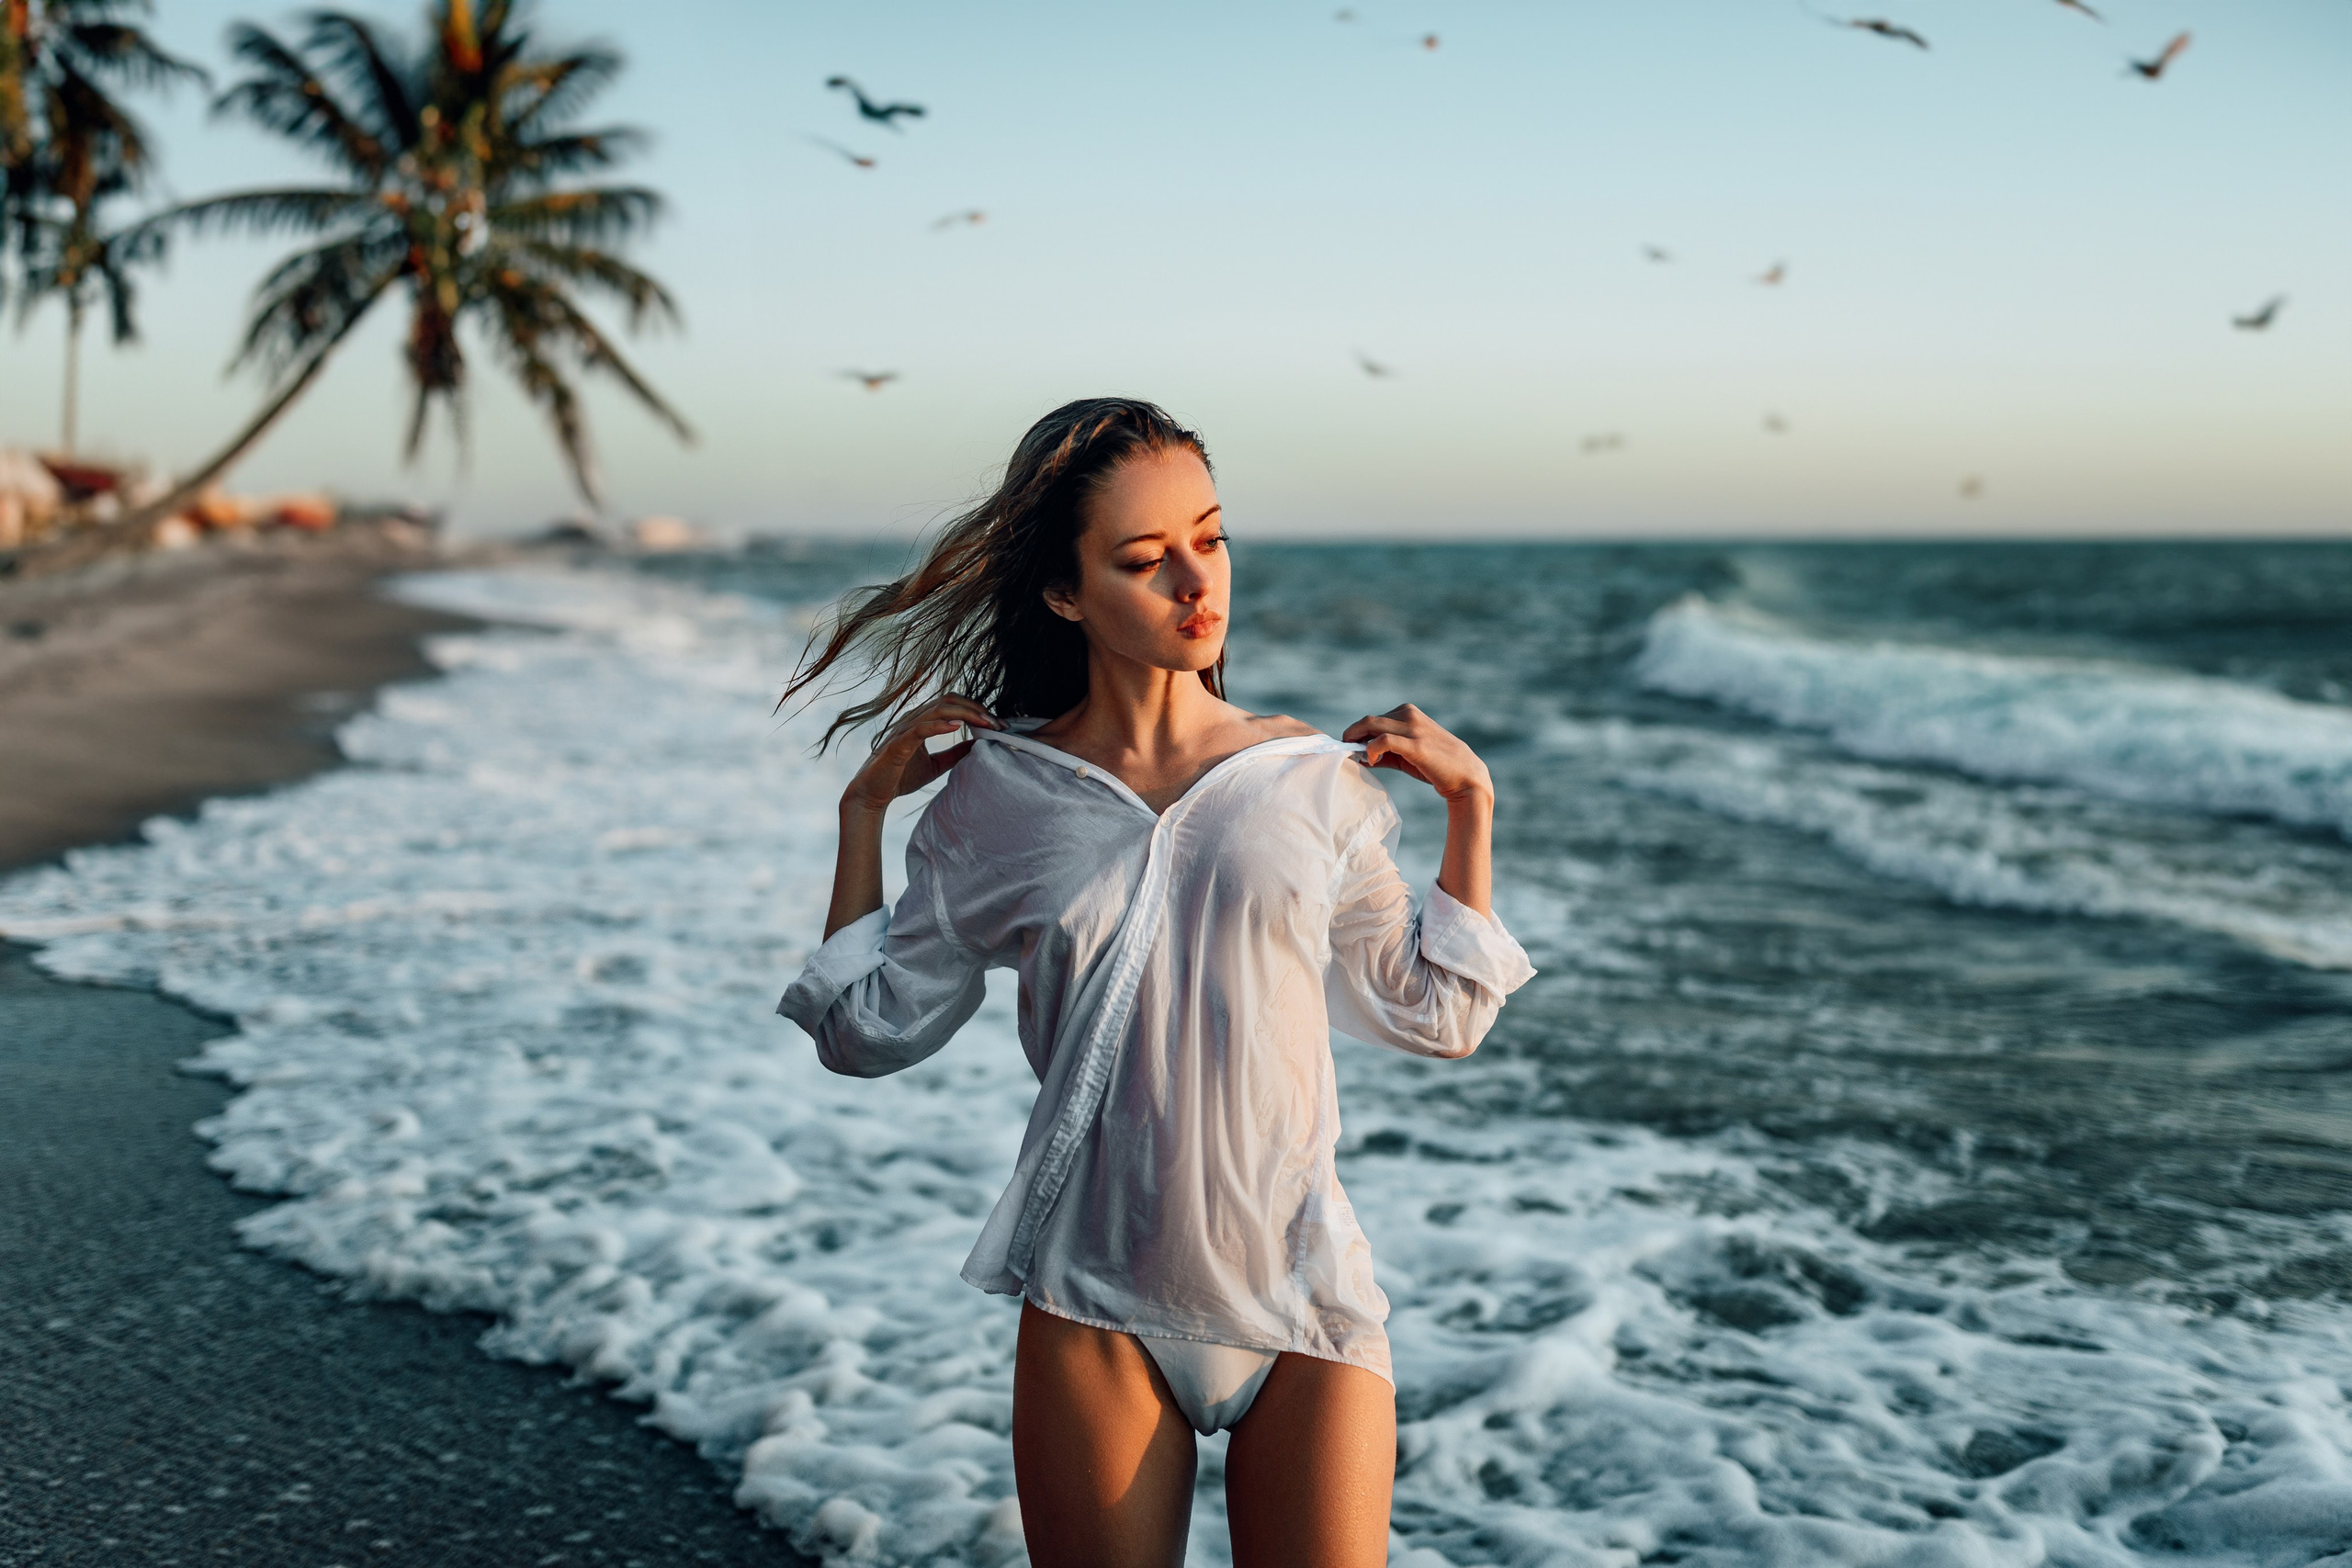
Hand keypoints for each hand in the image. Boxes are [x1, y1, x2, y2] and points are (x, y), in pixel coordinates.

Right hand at [842, 694, 998, 816]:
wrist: (872, 795)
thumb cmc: (900, 778)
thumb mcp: (936, 765)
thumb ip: (955, 753)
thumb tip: (978, 744)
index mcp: (921, 722)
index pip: (953, 704)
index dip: (977, 709)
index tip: (998, 724)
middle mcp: (913, 720)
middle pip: (949, 701)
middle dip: (977, 709)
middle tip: (998, 723)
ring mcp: (904, 730)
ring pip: (937, 710)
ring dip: (966, 714)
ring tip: (986, 723)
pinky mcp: (897, 744)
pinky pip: (920, 729)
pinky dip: (940, 725)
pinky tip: (958, 727)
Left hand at [1343, 703, 1492, 804]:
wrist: (1465, 776)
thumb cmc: (1435, 766)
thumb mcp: (1407, 754)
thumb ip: (1385, 752)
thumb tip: (1358, 756)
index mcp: (1408, 712)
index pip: (1372, 719)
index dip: (1357, 733)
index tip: (1350, 749)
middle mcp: (1409, 715)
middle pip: (1367, 720)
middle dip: (1351, 736)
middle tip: (1345, 752)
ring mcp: (1413, 728)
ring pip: (1371, 725)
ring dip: (1357, 742)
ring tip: (1358, 758)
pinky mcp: (1416, 745)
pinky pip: (1383, 741)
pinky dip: (1371, 750)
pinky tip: (1372, 761)